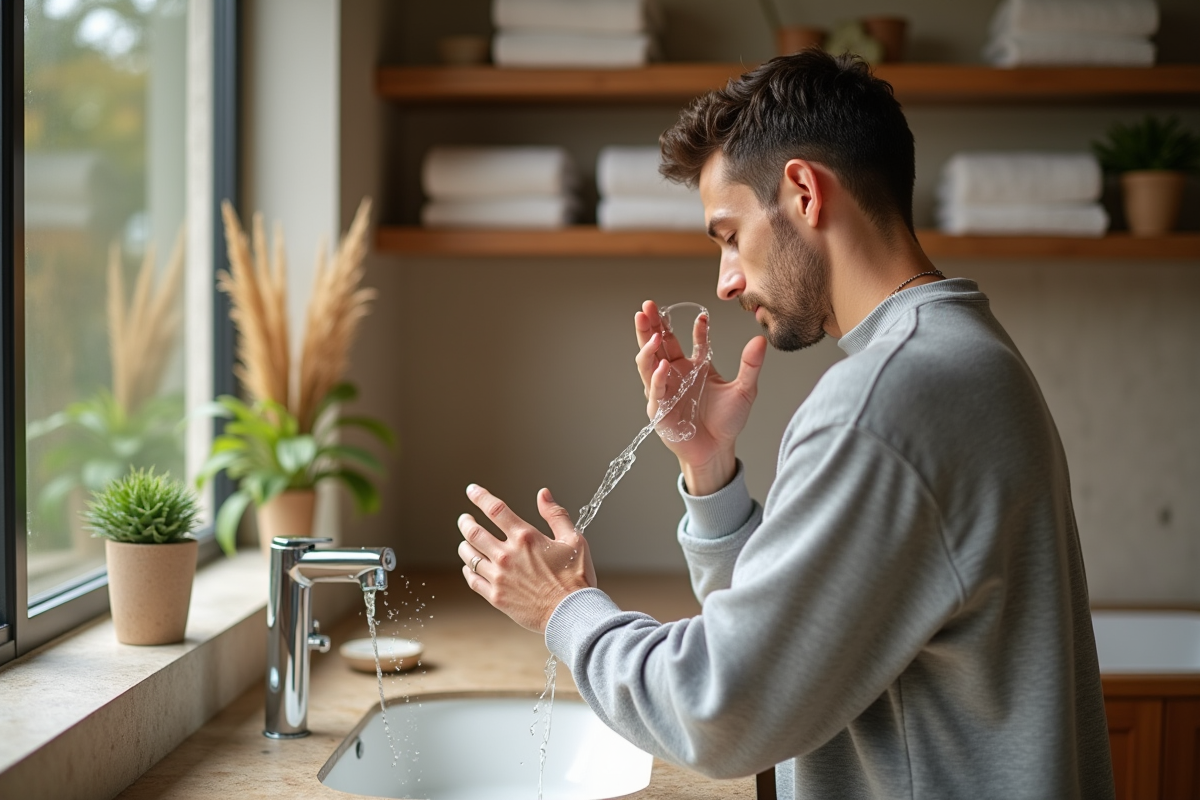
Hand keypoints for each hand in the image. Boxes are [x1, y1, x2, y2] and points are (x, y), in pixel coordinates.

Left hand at [457, 484, 595, 632]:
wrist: (572, 613)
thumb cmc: (576, 578)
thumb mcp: (573, 539)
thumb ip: (555, 515)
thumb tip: (543, 494)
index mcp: (525, 538)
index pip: (495, 509)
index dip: (480, 496)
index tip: (472, 490)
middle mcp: (507, 555)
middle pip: (474, 532)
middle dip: (466, 522)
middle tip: (464, 519)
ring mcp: (499, 577)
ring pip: (470, 556)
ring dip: (464, 545)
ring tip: (464, 542)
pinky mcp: (496, 597)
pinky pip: (473, 580)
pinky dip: (468, 570)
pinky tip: (469, 567)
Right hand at [634, 300, 765, 495]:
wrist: (718, 450)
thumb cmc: (727, 421)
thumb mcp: (744, 389)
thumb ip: (750, 365)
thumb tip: (760, 340)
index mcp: (692, 366)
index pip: (686, 339)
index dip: (693, 327)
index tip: (703, 315)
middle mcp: (674, 375)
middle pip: (657, 344)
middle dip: (650, 325)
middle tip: (647, 306)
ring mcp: (664, 391)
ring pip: (648, 364)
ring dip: (647, 347)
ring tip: (651, 333)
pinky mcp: (659, 410)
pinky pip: (655, 391)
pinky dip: (656, 378)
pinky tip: (662, 366)